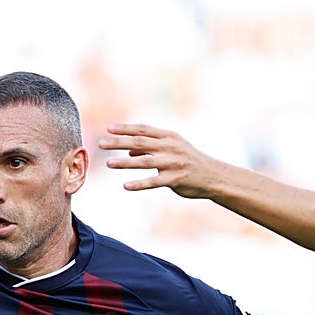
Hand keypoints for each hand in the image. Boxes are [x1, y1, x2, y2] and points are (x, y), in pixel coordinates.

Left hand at [98, 124, 219, 197]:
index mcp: (169, 136)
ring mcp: (173, 163)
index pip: (143, 130)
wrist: (213, 176)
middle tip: (101, 144)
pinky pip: (154, 182)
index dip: (125, 129)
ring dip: (125, 162)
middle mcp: (170, 147)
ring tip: (109, 163)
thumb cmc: (189, 161)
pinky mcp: (175, 179)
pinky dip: (139, 184)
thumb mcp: (173, 148)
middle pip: (140, 143)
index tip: (109, 129)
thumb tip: (128, 151)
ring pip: (144, 162)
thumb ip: (151, 147)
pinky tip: (126, 186)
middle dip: (119, 143)